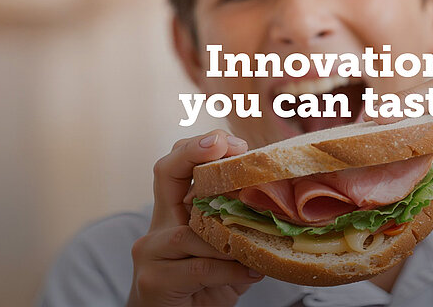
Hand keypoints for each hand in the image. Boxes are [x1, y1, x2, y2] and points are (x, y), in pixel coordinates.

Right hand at [127, 130, 262, 306]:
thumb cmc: (200, 289)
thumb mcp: (222, 253)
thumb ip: (237, 230)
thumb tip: (281, 210)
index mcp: (174, 213)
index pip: (176, 166)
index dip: (199, 146)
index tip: (233, 142)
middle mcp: (157, 226)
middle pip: (165, 173)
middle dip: (196, 152)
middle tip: (230, 147)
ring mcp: (151, 252)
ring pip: (189, 231)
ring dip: (228, 236)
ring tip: (258, 243)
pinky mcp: (154, 280)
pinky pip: (198, 267)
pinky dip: (229, 269)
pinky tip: (251, 273)